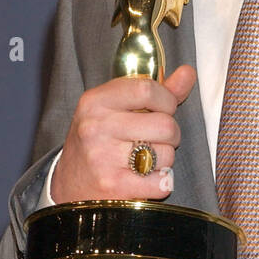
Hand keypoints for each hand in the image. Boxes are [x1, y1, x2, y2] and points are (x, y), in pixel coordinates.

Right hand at [52, 64, 195, 202]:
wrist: (69, 185)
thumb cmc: (98, 142)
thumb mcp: (115, 109)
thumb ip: (155, 91)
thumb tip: (188, 72)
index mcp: (95, 101)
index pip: (147, 89)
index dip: (166, 100)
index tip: (164, 109)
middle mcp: (96, 127)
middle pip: (165, 124)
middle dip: (171, 134)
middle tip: (157, 139)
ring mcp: (103, 157)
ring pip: (166, 154)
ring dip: (165, 160)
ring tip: (146, 160)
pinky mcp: (114, 186)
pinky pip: (162, 182)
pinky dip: (161, 182)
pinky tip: (145, 179)